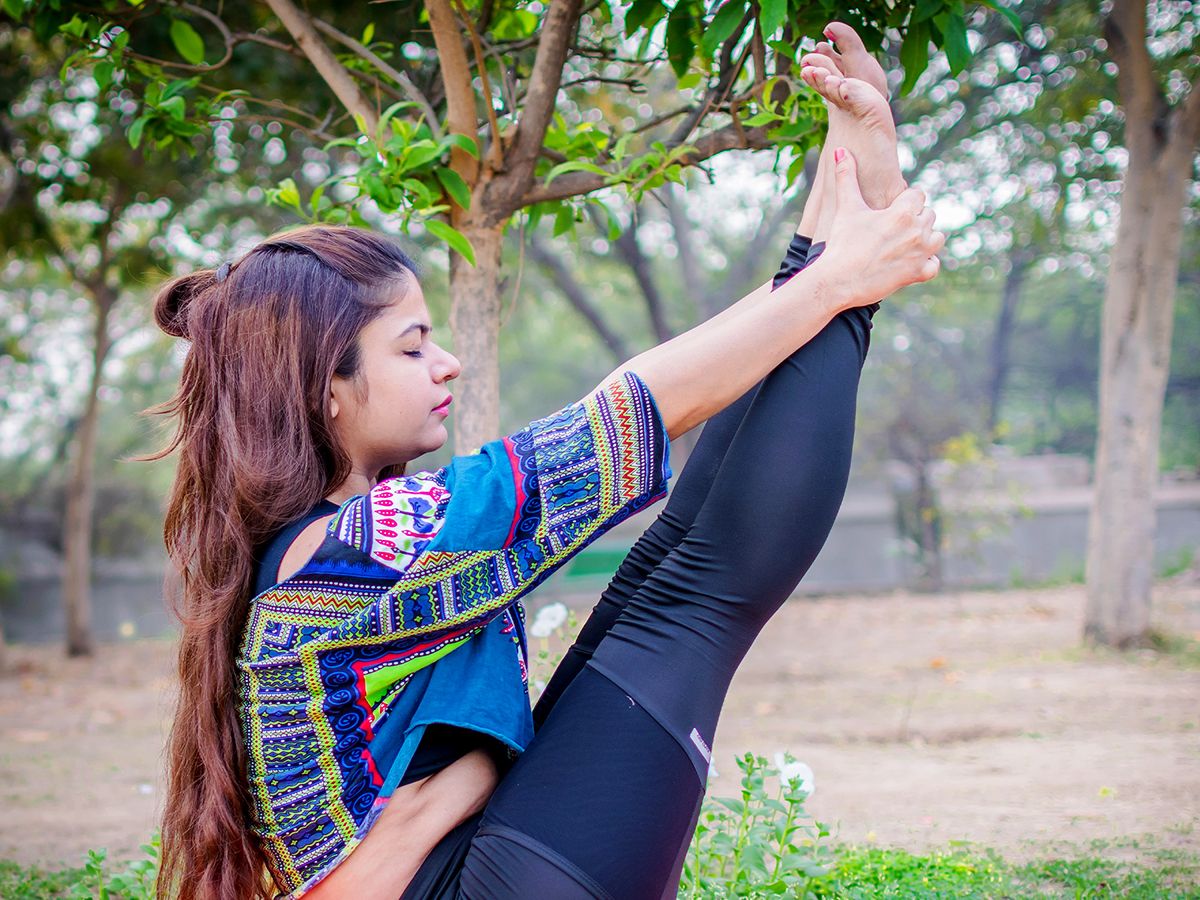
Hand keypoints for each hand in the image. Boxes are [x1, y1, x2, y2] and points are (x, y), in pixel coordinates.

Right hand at [810, 147, 944, 309]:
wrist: (837, 281)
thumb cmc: (841, 243)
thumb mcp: (846, 208)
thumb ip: (846, 176)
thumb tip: (841, 150)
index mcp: (902, 212)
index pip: (918, 195)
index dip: (906, 201)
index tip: (892, 211)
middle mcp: (916, 230)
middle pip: (929, 214)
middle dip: (915, 220)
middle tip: (894, 229)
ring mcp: (920, 253)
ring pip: (938, 238)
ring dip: (925, 239)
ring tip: (905, 244)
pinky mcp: (917, 273)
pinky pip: (935, 265)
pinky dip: (926, 264)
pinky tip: (910, 262)